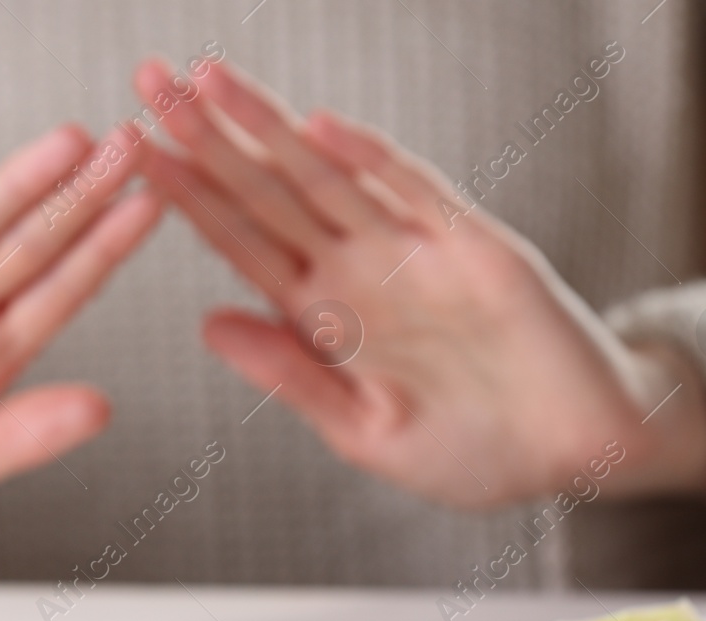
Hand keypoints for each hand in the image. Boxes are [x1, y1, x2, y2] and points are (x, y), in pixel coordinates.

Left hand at [132, 58, 705, 506]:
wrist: (575, 455)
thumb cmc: (471, 452)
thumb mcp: (365, 432)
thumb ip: (292, 376)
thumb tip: (207, 324)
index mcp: (323, 315)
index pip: (240, 240)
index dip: (186, 196)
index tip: (129, 155)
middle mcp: (359, 270)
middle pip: (268, 191)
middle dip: (208, 138)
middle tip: (147, 81)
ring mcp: (415, 251)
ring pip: (327, 176)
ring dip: (269, 129)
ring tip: (208, 82)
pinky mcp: (476, 247)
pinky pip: (418, 196)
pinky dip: (374, 163)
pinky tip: (320, 130)